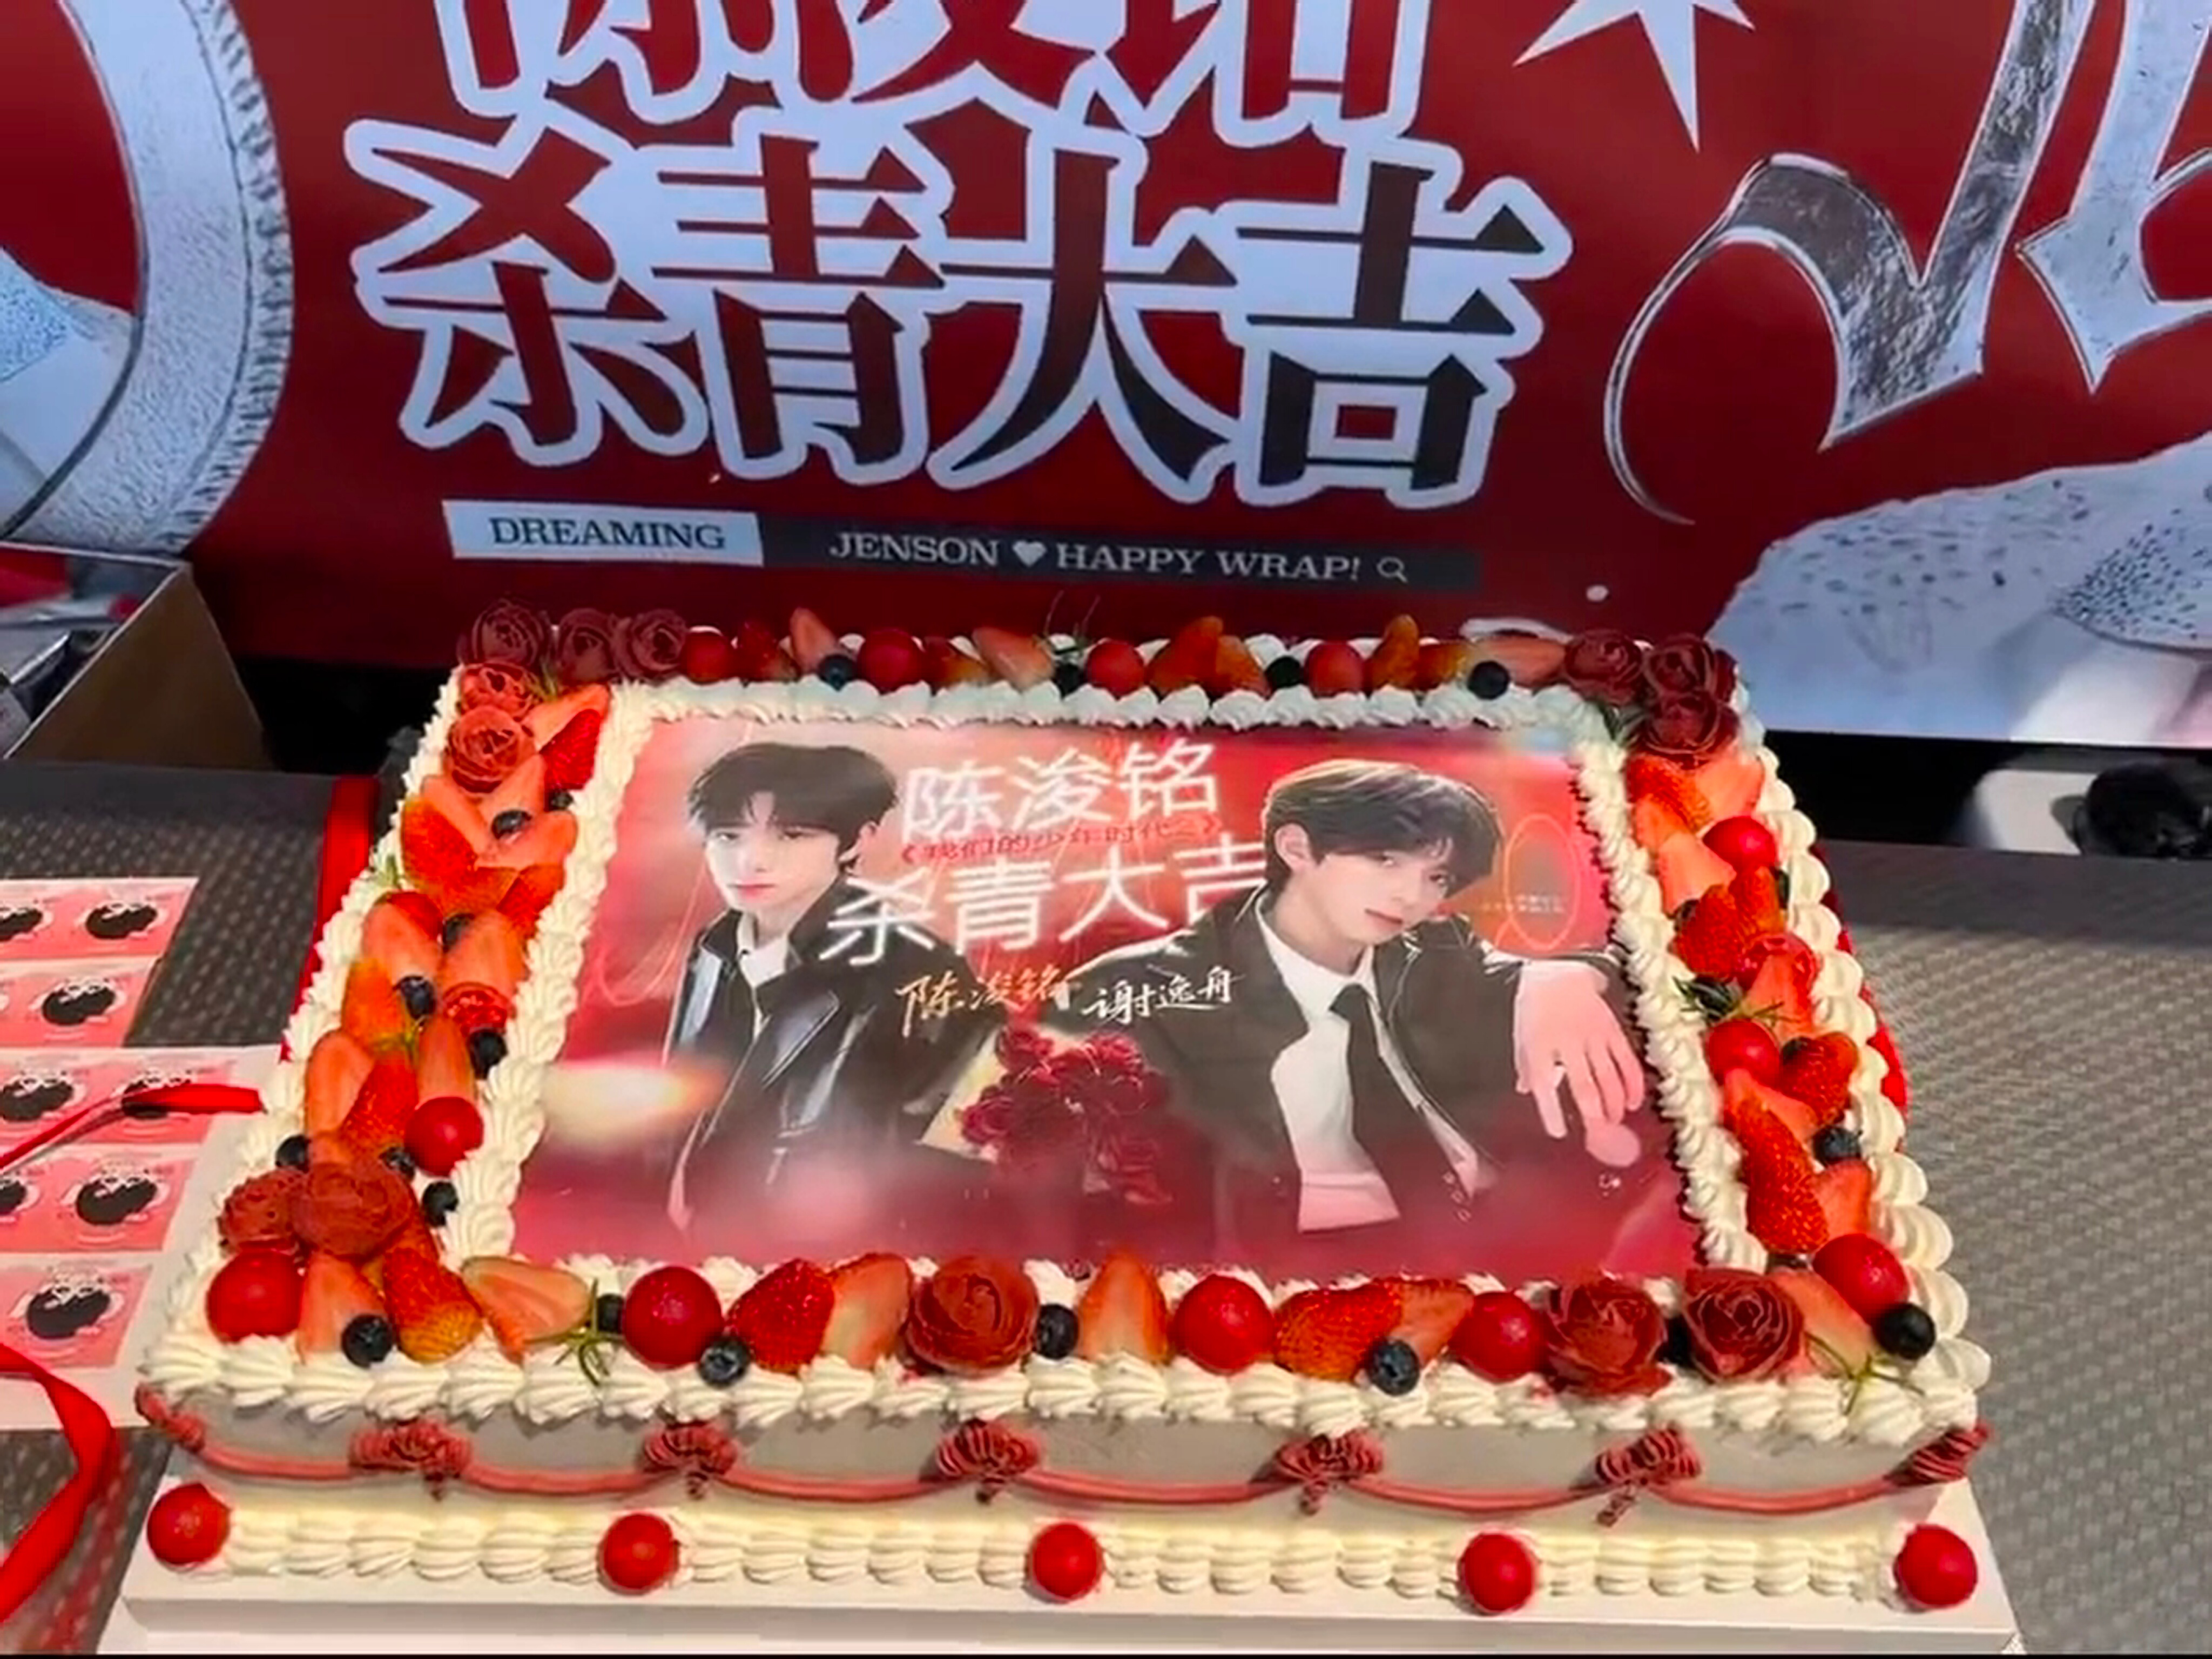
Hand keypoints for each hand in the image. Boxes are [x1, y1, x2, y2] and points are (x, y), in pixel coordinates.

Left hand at [1511, 960, 1646, 1144]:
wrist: (1558, 967)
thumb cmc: (1534, 1005)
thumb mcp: (1521, 1035)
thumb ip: (1525, 1066)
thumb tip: (1526, 1092)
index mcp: (1539, 1044)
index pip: (1544, 1084)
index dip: (1552, 1110)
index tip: (1559, 1132)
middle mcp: (1567, 1042)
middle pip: (1584, 1086)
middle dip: (1592, 1116)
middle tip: (1597, 1137)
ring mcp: (1593, 1035)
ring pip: (1608, 1078)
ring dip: (1613, 1105)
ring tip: (1614, 1123)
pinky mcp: (1612, 1029)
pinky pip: (1626, 1060)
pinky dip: (1632, 1084)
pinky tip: (1633, 1103)